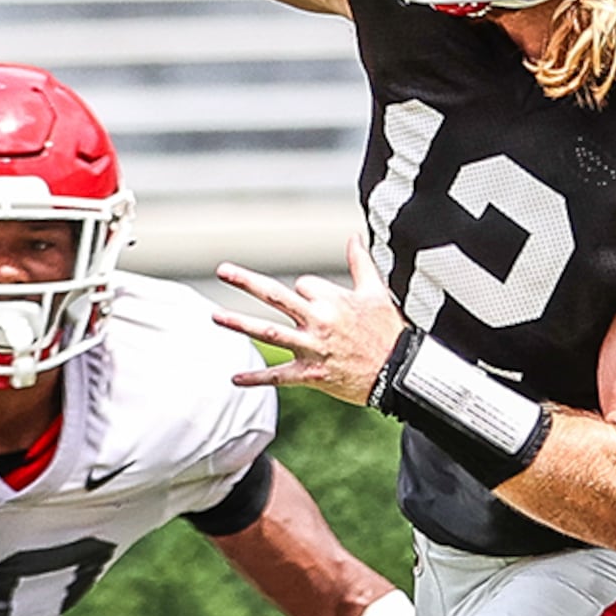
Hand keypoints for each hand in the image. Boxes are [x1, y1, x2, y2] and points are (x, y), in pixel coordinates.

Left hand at [212, 241, 407, 406]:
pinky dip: (256, 378)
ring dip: (239, 323)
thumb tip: (353, 237)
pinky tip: (234, 378)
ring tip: (215, 315)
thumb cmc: (390, 331)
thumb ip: (360, 263)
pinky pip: (279, 376)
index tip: (323, 307)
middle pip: (274, 296)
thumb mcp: (376, 292)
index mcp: (332, 299)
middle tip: (222, 270)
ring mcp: (312, 349)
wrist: (400, 371)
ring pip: (268, 332)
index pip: (303, 286)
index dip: (309, 293)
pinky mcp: (311, 375)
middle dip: (246, 282)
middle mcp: (317, 321)